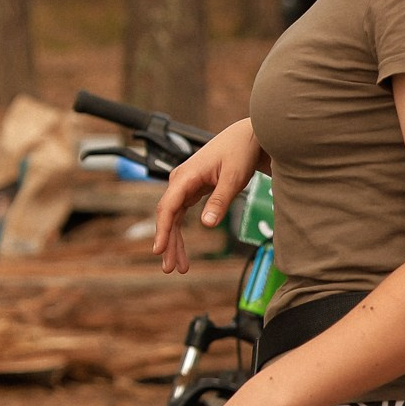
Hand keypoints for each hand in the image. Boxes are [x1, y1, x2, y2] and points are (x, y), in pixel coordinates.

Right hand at [151, 118, 261, 274]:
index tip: (159, 250)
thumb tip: (207, 225)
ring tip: (179, 266)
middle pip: (168, 216)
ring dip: (174, 241)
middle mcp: (180, 180)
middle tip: (171, 268)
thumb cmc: (239, 152)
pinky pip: (181, 214)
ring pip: (173, 218)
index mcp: (185, 176)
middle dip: (168, 243)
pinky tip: (181, 248)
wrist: (245, 137)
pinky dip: (180, 231)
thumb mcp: (234, 178)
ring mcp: (184, 185)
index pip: (168, 207)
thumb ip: (220, 201)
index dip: (163, 230)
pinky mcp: (191, 189)